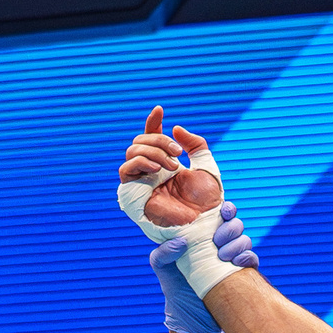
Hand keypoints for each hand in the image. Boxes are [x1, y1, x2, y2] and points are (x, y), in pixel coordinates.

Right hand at [119, 108, 223, 229]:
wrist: (203, 222)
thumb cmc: (207, 201)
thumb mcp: (206, 166)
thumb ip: (195, 144)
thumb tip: (175, 128)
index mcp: (166, 164)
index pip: (152, 138)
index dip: (153, 122)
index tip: (160, 109)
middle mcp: (151, 171)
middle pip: (140, 141)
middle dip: (159, 141)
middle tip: (177, 154)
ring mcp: (141, 181)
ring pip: (132, 151)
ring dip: (153, 152)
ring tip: (173, 165)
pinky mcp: (134, 194)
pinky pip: (126, 170)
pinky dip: (140, 162)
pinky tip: (158, 169)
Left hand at [150, 202, 260, 332]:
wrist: (191, 322)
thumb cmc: (176, 291)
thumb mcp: (162, 269)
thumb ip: (162, 253)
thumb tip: (181, 242)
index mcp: (202, 238)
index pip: (218, 216)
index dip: (226, 209)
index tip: (223, 211)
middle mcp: (219, 246)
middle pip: (235, 224)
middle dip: (230, 228)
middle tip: (217, 241)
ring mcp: (232, 259)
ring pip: (245, 240)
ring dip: (237, 243)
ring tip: (222, 256)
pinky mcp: (242, 275)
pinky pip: (252, 259)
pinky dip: (248, 257)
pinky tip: (237, 262)